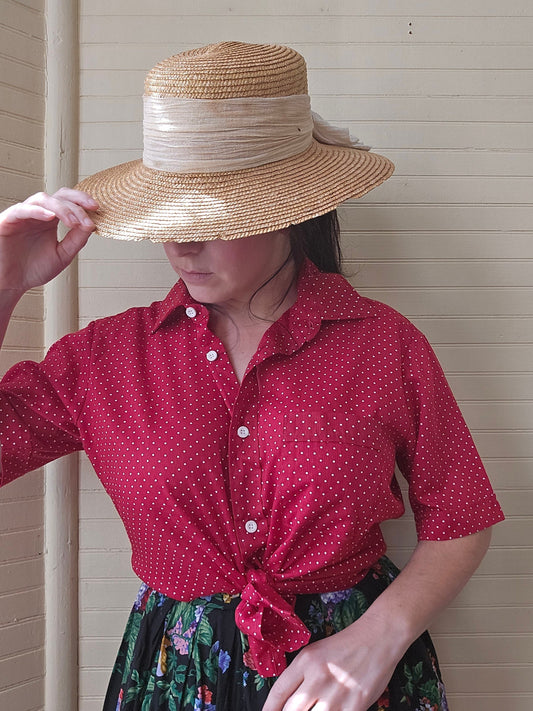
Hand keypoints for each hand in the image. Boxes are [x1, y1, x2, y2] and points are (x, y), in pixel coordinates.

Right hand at [0, 187, 97, 298]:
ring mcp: (23, 215)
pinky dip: (37, 211)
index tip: (97, 209)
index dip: (83, 202)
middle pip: (59, 196)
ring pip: (43, 199)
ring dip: (62, 208)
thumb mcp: (62, 255)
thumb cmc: (33, 269)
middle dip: (77, 202)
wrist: (11, 283)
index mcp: (51, 219)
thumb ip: (76, 240)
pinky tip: (51, 217)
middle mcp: (38, 213)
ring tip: (74, 221)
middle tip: (90, 211)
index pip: (68, 201)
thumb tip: (91, 224)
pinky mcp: (8, 220)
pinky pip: (22, 210)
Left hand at [262, 614, 402, 710]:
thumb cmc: (346, 645)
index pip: (279, 693)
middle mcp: (318, 678)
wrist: (378, 637)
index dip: (269, 710)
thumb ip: (300, 675)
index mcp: (305, 661)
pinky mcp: (355, 706)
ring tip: (314, 710)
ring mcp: (336, 694)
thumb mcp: (316, 652)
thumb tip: (286, 702)